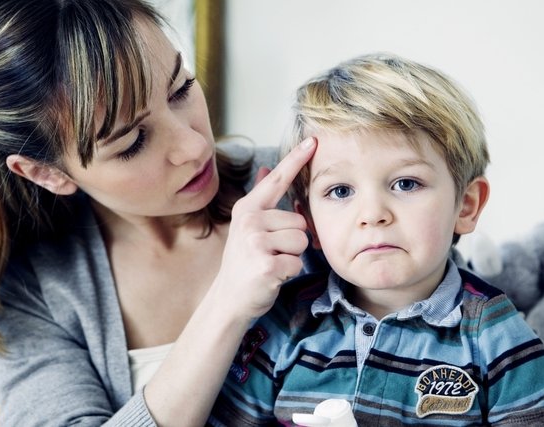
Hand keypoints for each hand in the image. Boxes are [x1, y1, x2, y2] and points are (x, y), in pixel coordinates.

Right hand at [213, 138, 316, 318]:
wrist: (229, 299)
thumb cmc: (244, 262)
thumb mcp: (247, 226)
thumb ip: (261, 199)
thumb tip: (266, 166)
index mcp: (248, 209)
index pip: (277, 179)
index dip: (296, 158)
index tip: (314, 140)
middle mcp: (250, 221)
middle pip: (300, 222)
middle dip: (293, 241)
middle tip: (271, 253)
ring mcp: (256, 243)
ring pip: (302, 241)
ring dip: (293, 256)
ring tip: (272, 262)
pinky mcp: (266, 265)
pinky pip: (297, 262)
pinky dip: (290, 273)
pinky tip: (272, 276)